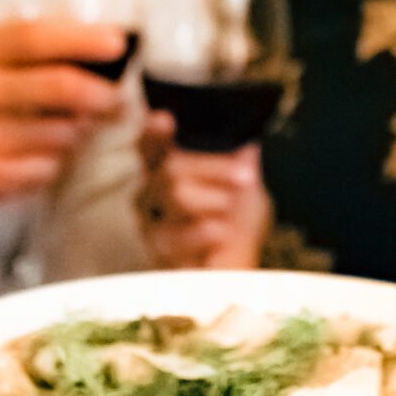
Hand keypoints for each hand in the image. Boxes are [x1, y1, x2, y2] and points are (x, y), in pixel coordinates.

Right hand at [0, 19, 127, 236]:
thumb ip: (1, 48)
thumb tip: (73, 37)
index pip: (32, 38)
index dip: (82, 38)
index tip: (117, 43)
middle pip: (57, 87)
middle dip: (100, 92)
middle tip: (115, 96)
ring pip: (59, 134)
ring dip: (79, 132)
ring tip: (75, 127)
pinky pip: (43, 171)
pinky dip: (54, 163)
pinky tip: (42, 156)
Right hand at [137, 111, 268, 268]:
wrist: (237, 276)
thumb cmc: (235, 228)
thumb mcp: (245, 190)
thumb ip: (242, 166)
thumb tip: (247, 145)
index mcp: (163, 173)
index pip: (149, 147)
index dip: (153, 133)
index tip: (165, 118)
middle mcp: (148, 197)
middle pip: (172, 169)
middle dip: (214, 168)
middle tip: (245, 177)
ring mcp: (151, 226)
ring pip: (179, 196)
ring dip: (217, 201)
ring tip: (229, 215)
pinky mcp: (161, 255)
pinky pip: (191, 232)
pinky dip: (216, 233)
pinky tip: (219, 239)